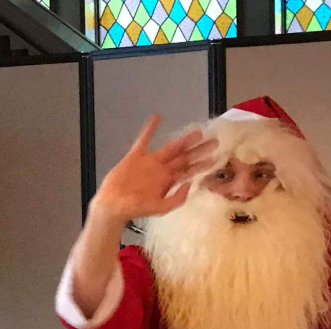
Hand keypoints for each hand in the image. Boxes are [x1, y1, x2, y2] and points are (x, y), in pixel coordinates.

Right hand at [92, 115, 216, 222]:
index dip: (202, 164)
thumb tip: (190, 183)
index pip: (189, 170)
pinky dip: (150, 129)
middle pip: (184, 157)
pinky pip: (144, 139)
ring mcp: (150, 161)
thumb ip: (177, 198)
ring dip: (184, 140)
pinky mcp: (136, 156)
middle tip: (214, 141)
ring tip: (197, 131)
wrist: (113, 205)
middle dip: (199, 150)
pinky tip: (156, 117)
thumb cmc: (135, 208)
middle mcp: (162, 170)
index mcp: (168, 181)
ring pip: (171, 147)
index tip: (216, 157)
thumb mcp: (160, 208)